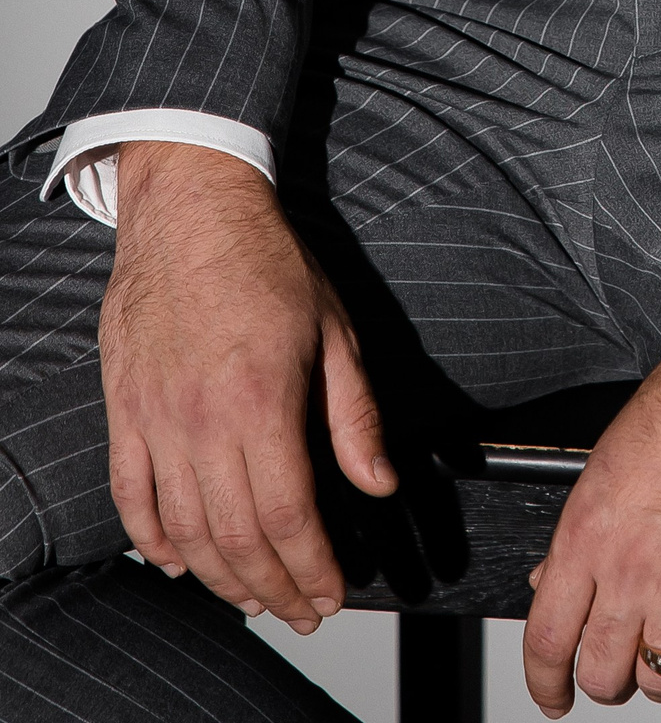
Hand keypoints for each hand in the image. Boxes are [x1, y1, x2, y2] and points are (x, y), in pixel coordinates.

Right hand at [99, 143, 395, 630]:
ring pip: (183, 531)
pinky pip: (131, 497)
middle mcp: (202, 420)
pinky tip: (179, 564)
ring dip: (220, 579)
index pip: (288, 516)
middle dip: (274, 588)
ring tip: (253, 597)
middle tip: (301, 610)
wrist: (191, 210)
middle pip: (236, 538)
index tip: (332, 592)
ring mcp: (156, 419)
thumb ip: (354, 416)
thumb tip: (377, 484)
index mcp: (261, 400)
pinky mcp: (124, 410)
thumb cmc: (267, 261)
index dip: (311, 567)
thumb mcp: (335, 330)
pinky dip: (152, 542)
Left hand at [522, 338, 660, 713]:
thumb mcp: (604, 465)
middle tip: (620, 669)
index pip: (546, 641)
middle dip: (606, 683)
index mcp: (586, 537)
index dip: (545, 684)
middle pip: (602, 673)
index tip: (553, 696)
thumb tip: (548, 582)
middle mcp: (629, 570)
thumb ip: (578, 534)